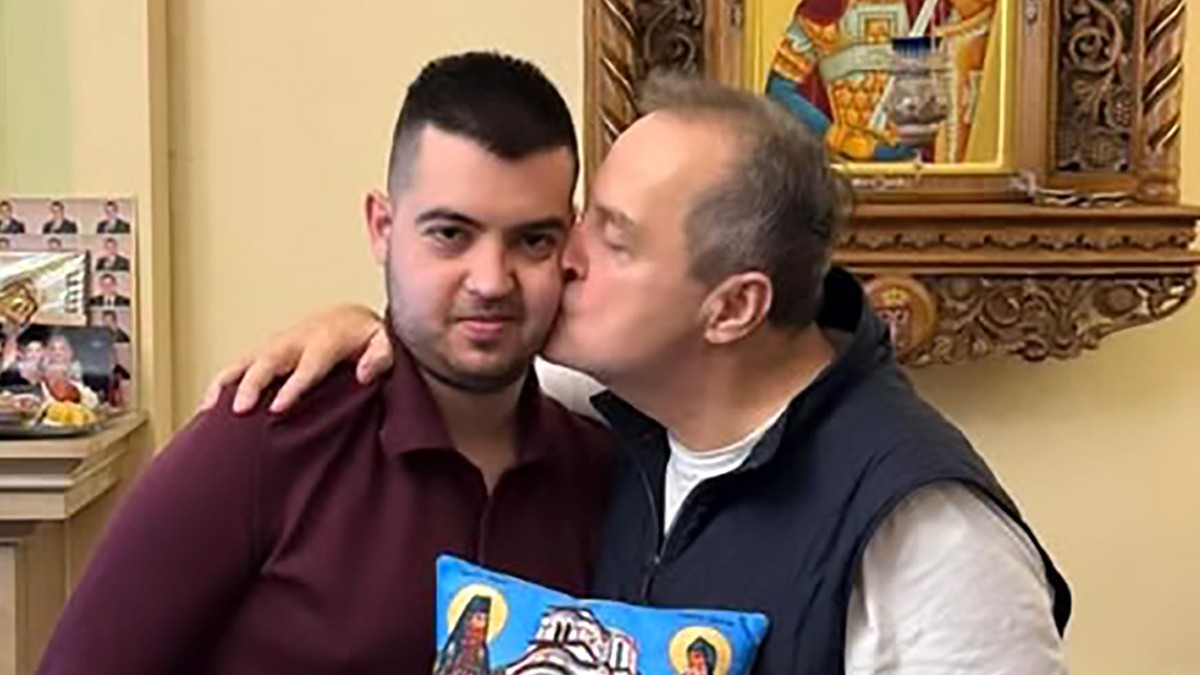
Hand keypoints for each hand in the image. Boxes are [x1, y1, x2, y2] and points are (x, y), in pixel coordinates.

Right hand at [198, 304, 392, 414]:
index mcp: (326, 341)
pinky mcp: (266, 350)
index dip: (294, 386)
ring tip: (209, 410)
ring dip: (227, 382)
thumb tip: (366, 373)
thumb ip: (381, 356)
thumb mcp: (385, 342)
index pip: (308, 366)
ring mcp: (277, 344)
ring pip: (246, 360)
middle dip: (253, 384)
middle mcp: (296, 340)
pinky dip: (221, 383)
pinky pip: (239, 365)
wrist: (350, 317)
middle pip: (270, 361)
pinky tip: (207, 407)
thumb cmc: (367, 337)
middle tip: (241, 410)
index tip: (278, 407)